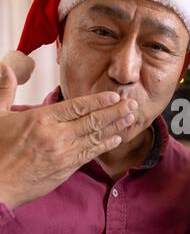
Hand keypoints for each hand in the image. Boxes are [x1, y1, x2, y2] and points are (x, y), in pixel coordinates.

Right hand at [0, 62, 137, 209]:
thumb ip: (5, 89)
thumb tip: (4, 64)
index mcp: (41, 119)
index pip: (77, 106)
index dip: (99, 100)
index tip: (115, 95)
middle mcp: (57, 135)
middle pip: (93, 120)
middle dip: (116, 111)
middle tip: (133, 104)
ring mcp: (64, 153)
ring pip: (96, 136)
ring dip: (116, 126)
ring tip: (131, 118)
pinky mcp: (67, 169)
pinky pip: (91, 153)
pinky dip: (105, 144)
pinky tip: (117, 138)